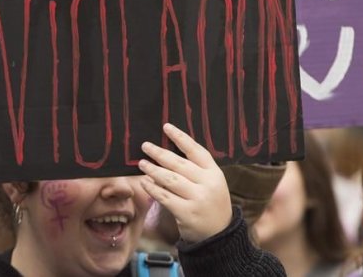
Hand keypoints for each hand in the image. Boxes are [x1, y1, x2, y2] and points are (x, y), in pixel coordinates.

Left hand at [139, 123, 231, 242]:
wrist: (220, 235)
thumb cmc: (211, 204)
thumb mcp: (211, 184)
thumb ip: (195, 170)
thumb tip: (166, 153)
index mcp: (215, 173)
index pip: (196, 150)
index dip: (180, 137)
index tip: (166, 127)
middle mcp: (207, 184)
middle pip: (179, 164)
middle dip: (160, 153)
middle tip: (145, 146)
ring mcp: (197, 199)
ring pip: (170, 179)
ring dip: (153, 169)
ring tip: (141, 163)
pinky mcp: (186, 213)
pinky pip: (165, 197)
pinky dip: (153, 188)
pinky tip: (145, 182)